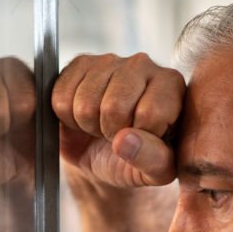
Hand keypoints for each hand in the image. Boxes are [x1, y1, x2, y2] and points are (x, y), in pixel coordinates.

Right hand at [52, 53, 184, 186]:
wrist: (105, 153)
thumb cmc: (138, 159)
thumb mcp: (156, 171)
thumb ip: (152, 159)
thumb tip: (124, 140)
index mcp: (172, 86)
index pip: (150, 114)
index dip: (138, 139)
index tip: (140, 142)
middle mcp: (144, 64)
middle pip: (113, 107)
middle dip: (109, 133)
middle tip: (116, 135)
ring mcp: (110, 60)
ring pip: (84, 103)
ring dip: (88, 126)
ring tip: (100, 126)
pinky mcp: (80, 64)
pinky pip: (60, 97)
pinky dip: (66, 117)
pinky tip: (83, 116)